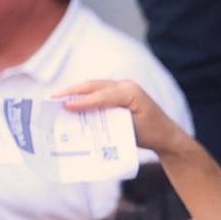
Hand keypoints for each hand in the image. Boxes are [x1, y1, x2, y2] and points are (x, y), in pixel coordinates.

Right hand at [53, 79, 194, 160]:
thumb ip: (112, 123)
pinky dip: (85, 96)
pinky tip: (72, 102)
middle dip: (73, 91)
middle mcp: (126, 85)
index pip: (102, 95)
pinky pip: (98, 92)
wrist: (167, 134)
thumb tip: (89, 121)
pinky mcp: (119, 93)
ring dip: (76, 92)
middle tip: (53, 98)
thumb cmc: (152, 134)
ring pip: (94, 86)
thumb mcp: (132, 131)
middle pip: (94, 85)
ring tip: (57, 98)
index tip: (66, 106)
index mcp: (131, 92)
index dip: (83, 101)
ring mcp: (122, 87)